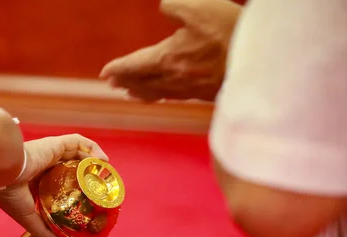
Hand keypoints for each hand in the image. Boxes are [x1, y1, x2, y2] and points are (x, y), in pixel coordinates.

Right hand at [0, 134, 107, 236]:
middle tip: (102, 185)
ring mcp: (50, 153)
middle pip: (71, 165)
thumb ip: (43, 231)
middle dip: (88, 173)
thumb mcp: (28, 218)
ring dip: (93, 160)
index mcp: (36, 179)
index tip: (89, 199)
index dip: (75, 187)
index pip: (60, 181)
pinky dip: (92, 147)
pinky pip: (77, 141)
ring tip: (106, 171)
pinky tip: (102, 159)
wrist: (2, 173)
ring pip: (77, 152)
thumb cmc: (9, 195)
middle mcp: (44, 164)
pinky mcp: (55, 144)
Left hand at [100, 0, 240, 101]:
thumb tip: (164, 7)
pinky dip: (158, 95)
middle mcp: (173, 77)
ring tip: (129, 91)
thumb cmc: (229, 31)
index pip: (135, 65)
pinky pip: (173, 96)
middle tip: (112, 83)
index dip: (119, 68)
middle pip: (141, 81)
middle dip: (125, 81)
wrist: (262, 61)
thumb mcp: (198, 7)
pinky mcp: (203, 93)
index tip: (105, 72)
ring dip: (139, 90)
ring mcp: (188, 89)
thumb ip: (174, 6)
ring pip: (156, 91)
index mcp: (167, 57)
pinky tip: (161, 94)